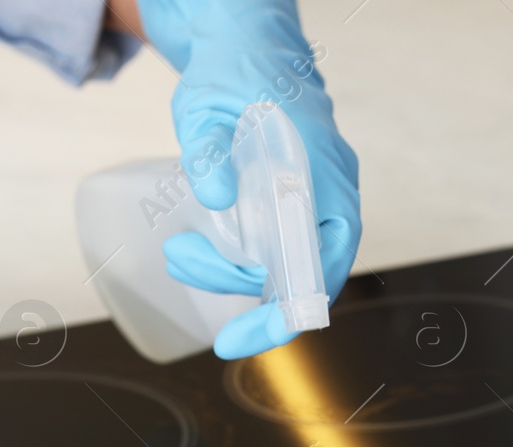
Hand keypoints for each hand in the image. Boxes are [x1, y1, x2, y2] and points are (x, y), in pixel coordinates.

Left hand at [138, 0, 360, 359]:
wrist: (244, 41)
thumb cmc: (232, 68)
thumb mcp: (205, 105)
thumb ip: (210, 149)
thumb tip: (217, 197)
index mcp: (323, 172)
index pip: (320, 269)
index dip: (283, 315)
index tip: (237, 340)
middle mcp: (331, 191)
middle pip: (302, 277)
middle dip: (241, 290)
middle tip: (182, 262)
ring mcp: (318, 196)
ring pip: (286, 265)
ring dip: (231, 271)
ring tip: (180, 251)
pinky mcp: (297, 199)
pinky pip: (280, 249)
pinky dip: (242, 260)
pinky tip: (204, 249)